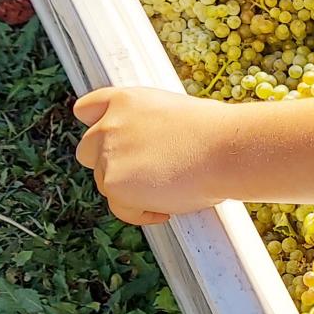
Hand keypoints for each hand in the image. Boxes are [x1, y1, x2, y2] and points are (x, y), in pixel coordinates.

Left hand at [71, 85, 233, 225]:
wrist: (226, 149)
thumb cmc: (216, 132)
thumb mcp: (175, 111)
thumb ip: (148, 124)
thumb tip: (150, 146)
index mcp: (126, 101)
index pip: (87, 109)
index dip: (96, 125)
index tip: (109, 138)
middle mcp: (110, 124)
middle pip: (87, 150)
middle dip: (108, 162)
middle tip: (141, 173)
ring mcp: (109, 155)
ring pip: (105, 182)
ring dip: (130, 190)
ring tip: (167, 191)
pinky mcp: (115, 184)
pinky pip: (120, 208)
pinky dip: (141, 213)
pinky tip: (166, 209)